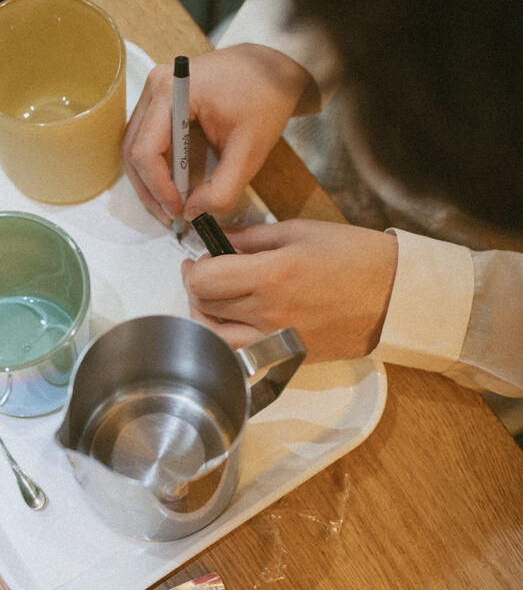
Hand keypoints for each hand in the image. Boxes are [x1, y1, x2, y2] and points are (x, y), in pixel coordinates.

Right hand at [122, 44, 311, 227]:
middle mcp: (155, 86)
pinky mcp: (160, 99)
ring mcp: (155, 90)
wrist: (274, 70)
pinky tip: (172, 186)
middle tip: (171, 216)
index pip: (145, 151)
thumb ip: (223, 190)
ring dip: (148, 181)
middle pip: (132, 151)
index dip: (158, 189)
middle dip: (149, 190)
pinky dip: (154, 167)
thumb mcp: (250, 152)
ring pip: (134, 147)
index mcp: (173, 91)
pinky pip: (145, 139)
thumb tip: (192, 213)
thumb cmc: (266, 101)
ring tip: (171, 205)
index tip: (178, 212)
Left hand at [180, 220, 397, 361]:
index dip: (195, 267)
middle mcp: (268, 313)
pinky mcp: (287, 358)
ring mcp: (276, 341)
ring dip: (206, 317)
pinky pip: (241, 355)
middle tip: (210, 273)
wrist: (394, 296)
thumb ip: (251, 238)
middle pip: (204, 307)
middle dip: (198, 288)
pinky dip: (227, 340)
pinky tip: (235, 323)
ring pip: (215, 338)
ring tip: (217, 300)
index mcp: (270, 276)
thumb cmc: (354, 256)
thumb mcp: (299, 232)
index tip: (200, 259)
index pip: (204, 280)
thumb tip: (217, 240)